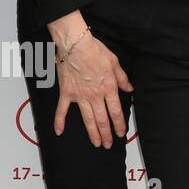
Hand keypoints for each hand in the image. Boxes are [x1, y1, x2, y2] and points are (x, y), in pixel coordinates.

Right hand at [47, 11, 132, 148]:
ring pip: (87, 118)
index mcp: (108, 88)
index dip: (119, 125)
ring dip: (92, 132)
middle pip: (102, 119)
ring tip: (96, 143)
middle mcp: (95, 95)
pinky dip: (59, 121)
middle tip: (108, 144)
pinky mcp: (67, 92)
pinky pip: (62, 109)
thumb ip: (122, 78)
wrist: (75, 44)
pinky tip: (59, 131)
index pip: (116, 112)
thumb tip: (129, 88)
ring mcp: (80, 96)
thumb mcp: (114, 62)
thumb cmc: (94, 50)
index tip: (121, 133)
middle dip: (106, 134)